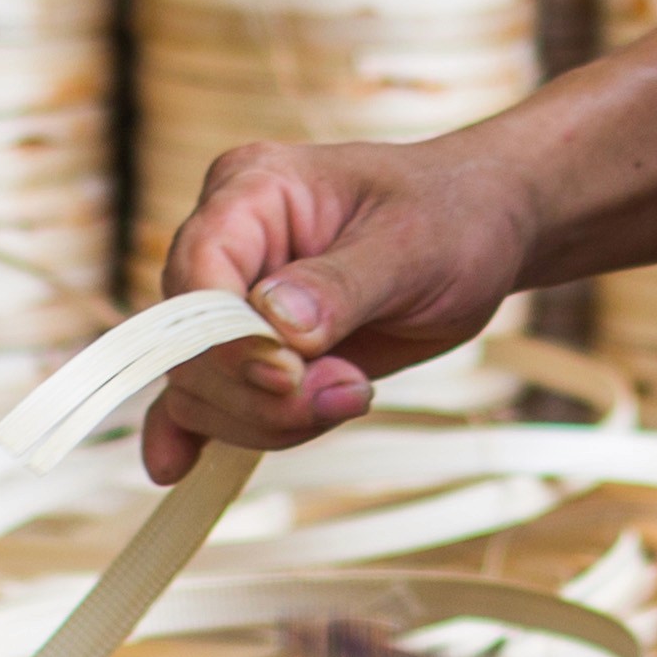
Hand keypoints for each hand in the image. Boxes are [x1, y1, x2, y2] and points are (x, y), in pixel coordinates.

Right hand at [141, 133, 540, 483]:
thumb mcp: (411, 242)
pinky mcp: (250, 351)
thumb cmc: (450, 216)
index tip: (290, 375)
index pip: (198, 271)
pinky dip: (196, 431)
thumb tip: (276, 327)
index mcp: (251, 190)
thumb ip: (340, 285)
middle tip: (350, 389)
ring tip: (355, 393)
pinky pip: (203, 396)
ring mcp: (233, 300)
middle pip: (192, 343)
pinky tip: (177, 465)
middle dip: (262, 392)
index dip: (229, 339)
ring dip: (270, 417)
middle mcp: (228, 243)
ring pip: (202, 385)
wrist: (479, 233)